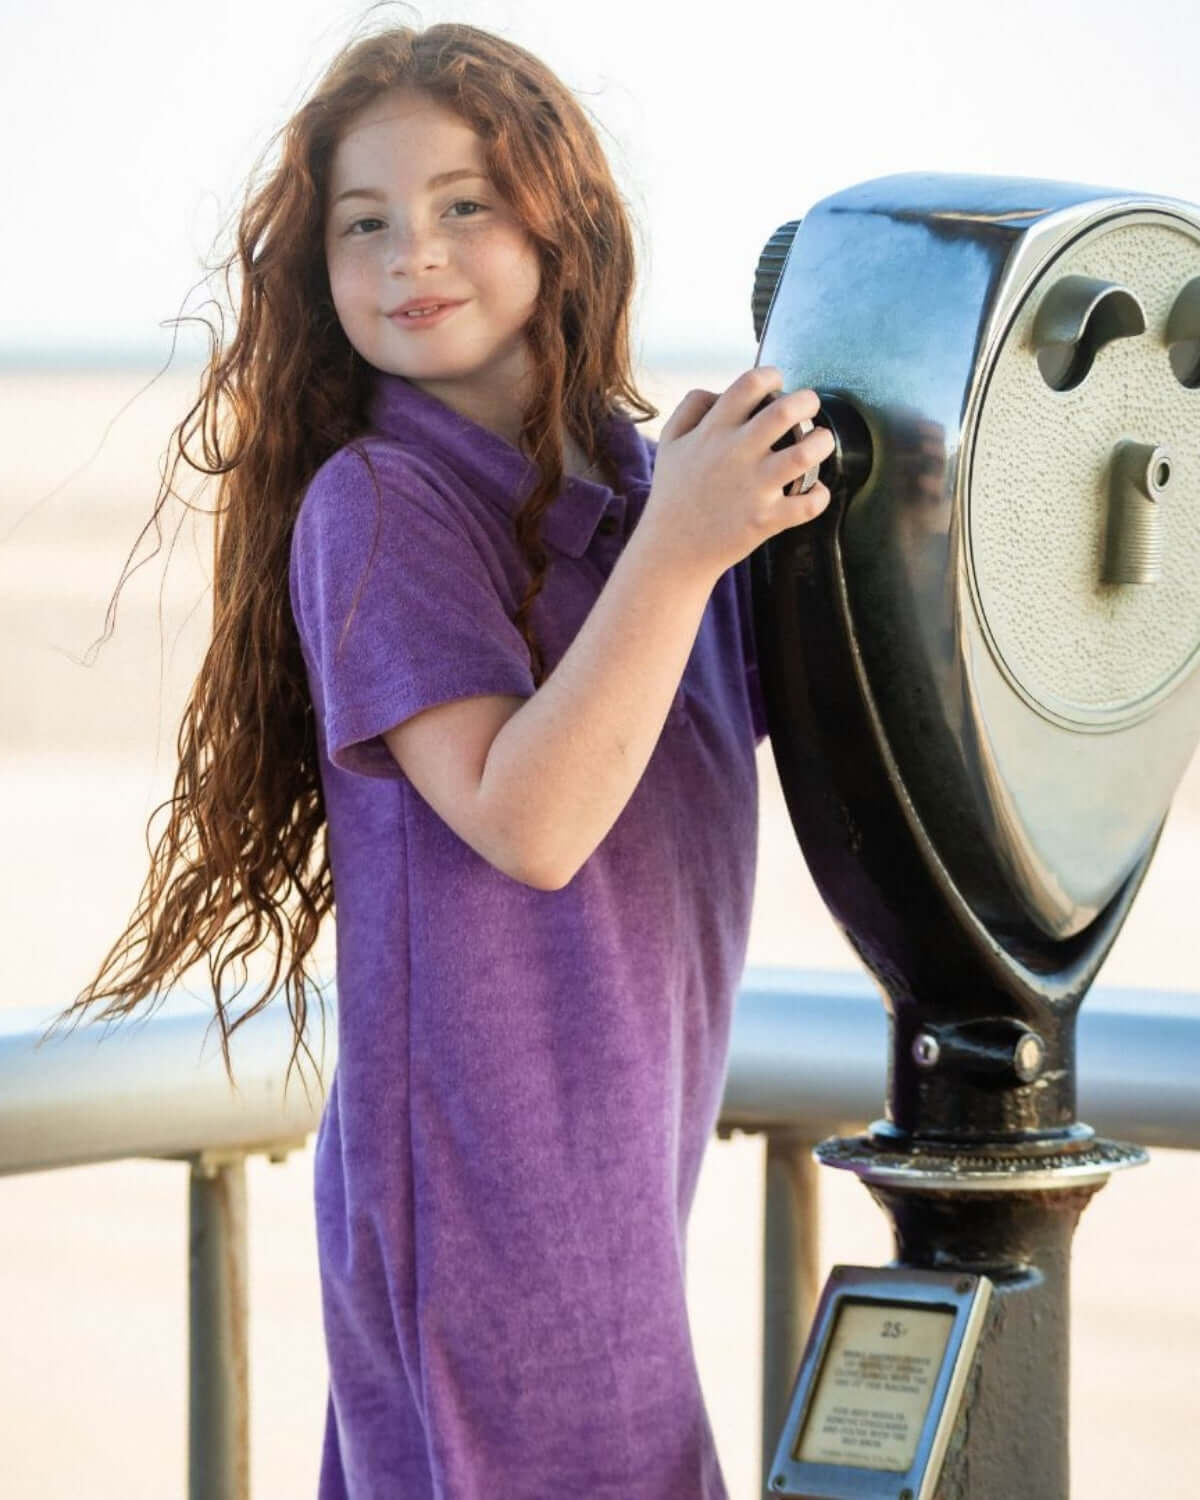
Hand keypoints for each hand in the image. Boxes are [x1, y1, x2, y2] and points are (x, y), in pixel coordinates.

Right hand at [637, 366, 834, 583]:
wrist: (671, 550)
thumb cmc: (673, 494)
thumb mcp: (670, 442)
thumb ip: (691, 407)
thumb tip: (721, 390)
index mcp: (713, 431)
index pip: (749, 384)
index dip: (771, 376)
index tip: (778, 383)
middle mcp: (735, 454)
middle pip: (785, 412)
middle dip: (808, 400)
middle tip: (810, 406)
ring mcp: (753, 488)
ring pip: (805, 454)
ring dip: (822, 442)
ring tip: (821, 442)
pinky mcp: (766, 520)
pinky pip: (808, 504)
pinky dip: (819, 495)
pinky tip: (813, 490)